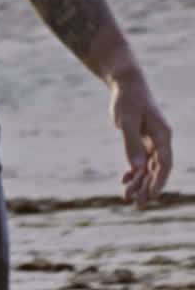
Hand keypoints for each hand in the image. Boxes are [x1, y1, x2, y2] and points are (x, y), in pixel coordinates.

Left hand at [109, 69, 172, 205]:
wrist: (126, 84)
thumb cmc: (127, 100)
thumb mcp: (127, 121)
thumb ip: (131, 144)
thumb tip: (137, 168)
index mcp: (163, 135)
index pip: (164, 163)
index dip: (159, 181)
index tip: (152, 196)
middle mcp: (160, 140)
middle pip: (156, 169)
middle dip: (148, 187)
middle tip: (137, 204)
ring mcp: (151, 140)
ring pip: (147, 166)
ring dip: (139, 182)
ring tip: (127, 198)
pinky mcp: (141, 139)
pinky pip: (140, 160)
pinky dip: (133, 171)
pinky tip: (125, 181)